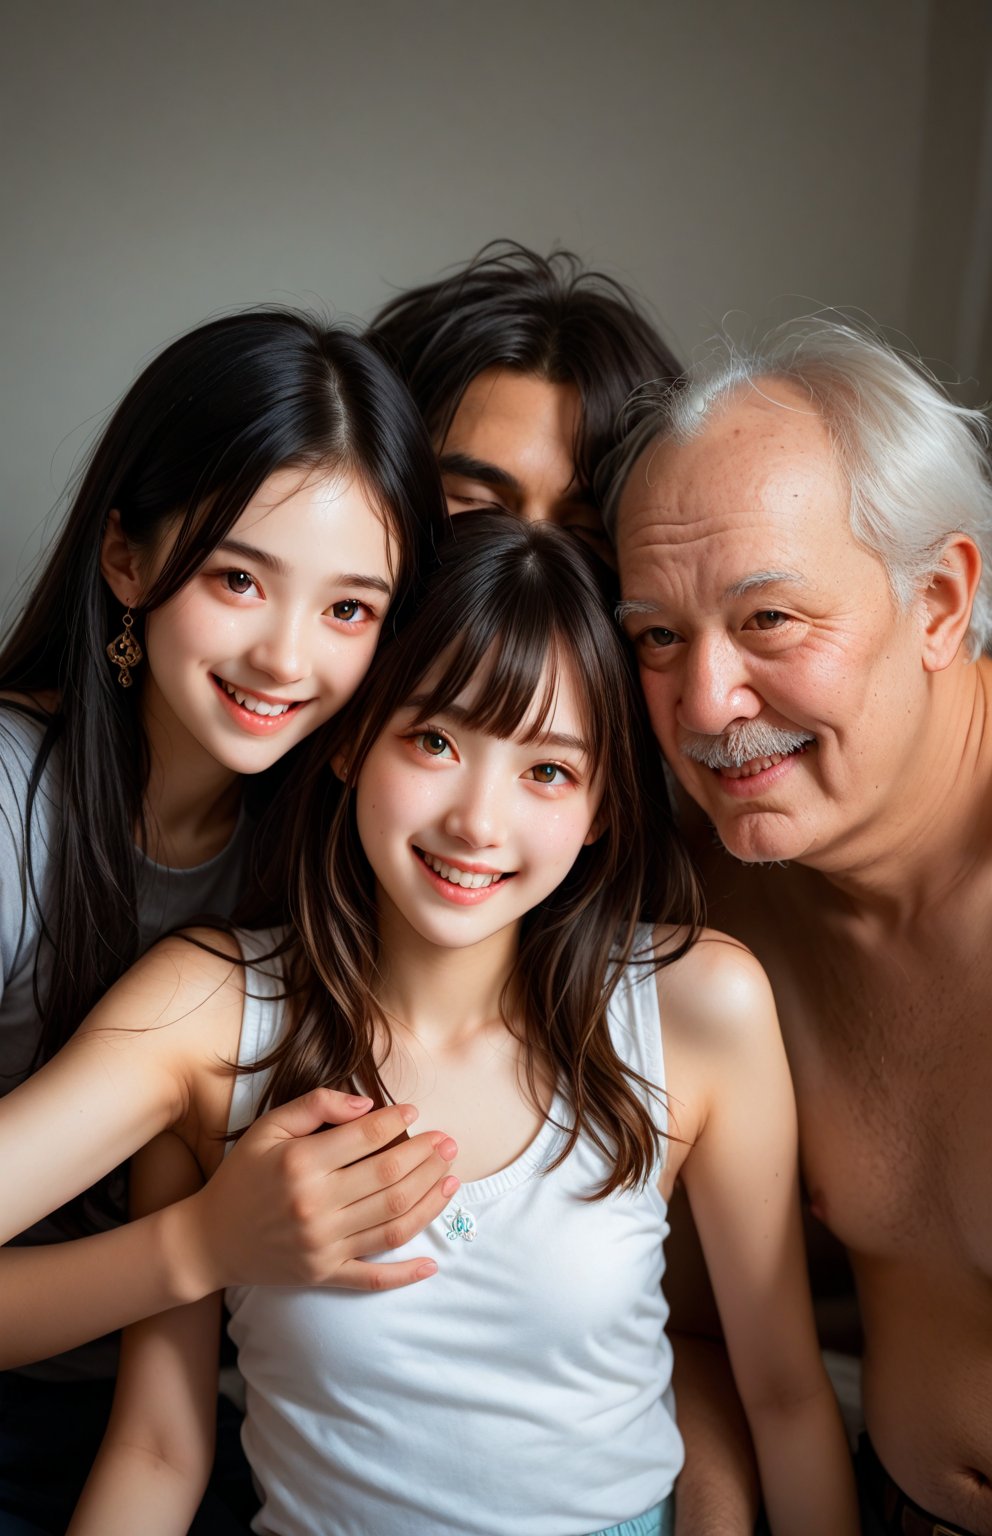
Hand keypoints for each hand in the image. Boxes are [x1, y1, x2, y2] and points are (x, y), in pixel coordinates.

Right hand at [185, 1087, 457, 1292]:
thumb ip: (316, 1106)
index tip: (415, 1111)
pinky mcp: (323, 1274)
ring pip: (392, 1221)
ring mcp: (322, 1244)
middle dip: (426, 1157)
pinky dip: (405, 1273)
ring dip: (429, 1199)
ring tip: (451, 1178)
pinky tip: (433, 1261)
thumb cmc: (243, 1176)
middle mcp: (314, 1205)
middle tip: (448, 1142)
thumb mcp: (269, 1128)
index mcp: (300, 1164)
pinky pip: (372, 1277)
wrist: (210, 1239)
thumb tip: (368, 1104)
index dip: (397, 1122)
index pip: (366, 1138)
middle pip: (389, 1178)